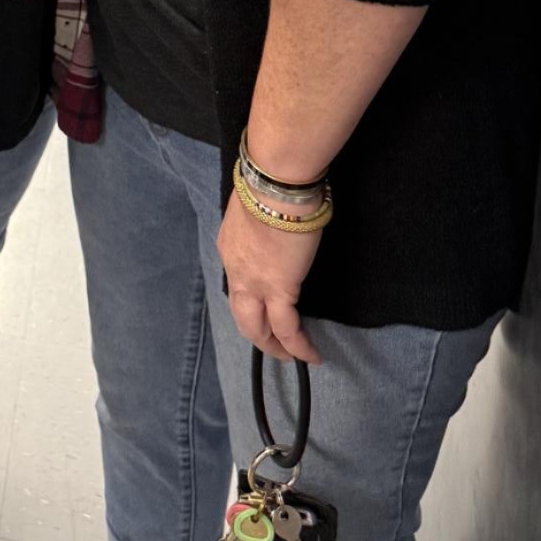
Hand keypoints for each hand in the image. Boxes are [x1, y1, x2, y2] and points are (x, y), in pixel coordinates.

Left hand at [216, 189, 322, 363]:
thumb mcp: (255, 209)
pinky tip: (310, 355)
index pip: (237, 283)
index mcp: (230, 248)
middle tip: (273, 345)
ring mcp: (253, 283)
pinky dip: (298, 346)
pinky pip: (287, 328)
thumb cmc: (270, 185)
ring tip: (290, 356)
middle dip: (257, 334)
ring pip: (257, 328)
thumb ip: (261, 226)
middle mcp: (235, 270)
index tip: (265, 306)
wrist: (275, 184)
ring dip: (273, 346)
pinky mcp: (279, 289)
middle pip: (241, 315)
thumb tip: (276, 228)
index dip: (250, 299)